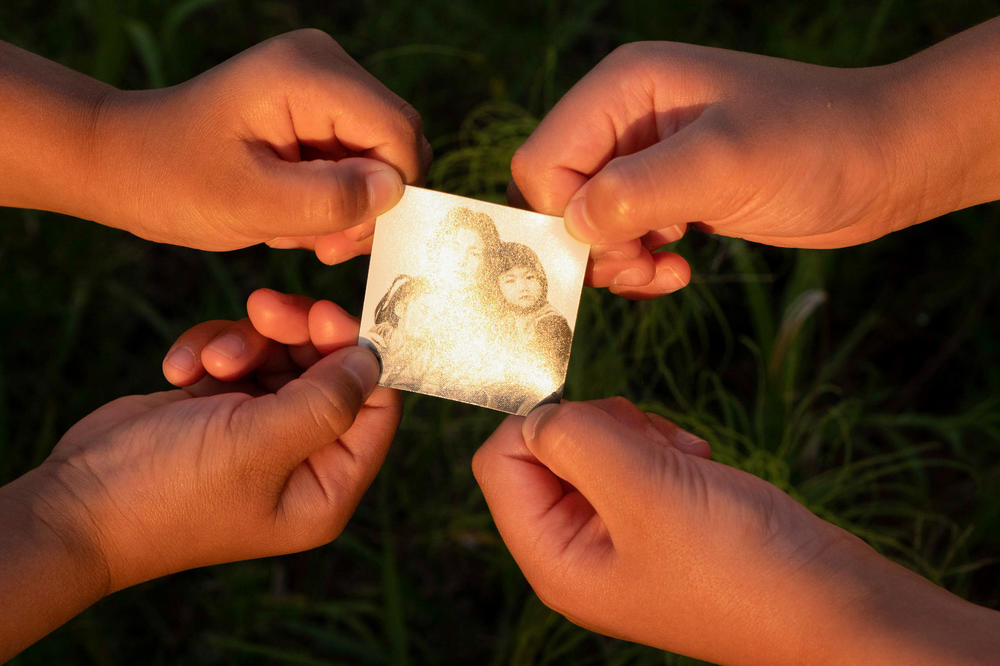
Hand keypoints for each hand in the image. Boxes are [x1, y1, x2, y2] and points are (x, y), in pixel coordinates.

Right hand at [38, 288, 398, 593]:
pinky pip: (240, 357)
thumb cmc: (170, 490)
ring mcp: (261, 430)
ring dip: (244, 343)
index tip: (325, 316)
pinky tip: (180, 372)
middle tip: (266, 307)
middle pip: (330, 370)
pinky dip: (211, 351)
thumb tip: (372, 362)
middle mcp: (302, 458)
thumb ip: (327, 401)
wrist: (75, 502)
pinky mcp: (222, 407)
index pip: (377, 408)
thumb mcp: (259, 443)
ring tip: (209, 362)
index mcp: (327, 486)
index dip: (358, 356)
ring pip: (282, 355)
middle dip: (296, 334)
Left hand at [89, 29, 430, 259]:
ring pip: (381, 161)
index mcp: (309, 74)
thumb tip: (395, 192)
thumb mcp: (250, 202)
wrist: (125, 164)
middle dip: (367, 205)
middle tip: (319, 243)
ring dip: (347, 209)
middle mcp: (325, 67)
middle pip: (397, 145)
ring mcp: (323, 86)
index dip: (388, 193)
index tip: (340, 237)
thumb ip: (329, 199)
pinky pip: (358, 163)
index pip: (399, 133)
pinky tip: (292, 214)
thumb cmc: (171, 178)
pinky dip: (334, 200)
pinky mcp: (318, 111)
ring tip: (292, 228)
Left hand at [473, 399, 999, 664]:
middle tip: (651, 446)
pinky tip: (700, 466)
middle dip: (600, 429)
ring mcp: (621, 537)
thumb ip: (575, 438)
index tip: (601, 420)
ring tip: (684, 460)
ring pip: (596, 448)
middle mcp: (578, 550)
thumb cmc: (738, 563)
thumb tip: (536, 414)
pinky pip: (638, 461)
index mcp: (553, 558)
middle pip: (547, 450)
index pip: (499, 461)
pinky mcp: (661, 522)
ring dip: (639, 435)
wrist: (834, 604)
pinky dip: (666, 448)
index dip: (539, 423)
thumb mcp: (642, 488)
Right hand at [511, 29, 999, 296]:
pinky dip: (639, 264)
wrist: (885, 161)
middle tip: (643, 264)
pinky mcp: (669, 191)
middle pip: (557, 196)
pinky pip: (621, 237)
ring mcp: (647, 156)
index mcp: (624, 88)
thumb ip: (637, 190)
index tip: (616, 250)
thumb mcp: (726, 162)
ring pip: (586, 224)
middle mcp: (625, 117)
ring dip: (617, 262)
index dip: (562, 216)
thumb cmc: (816, 145)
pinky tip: (680, 269)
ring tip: (665, 269)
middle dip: (591, 244)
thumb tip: (573, 226)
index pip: (542, 162)